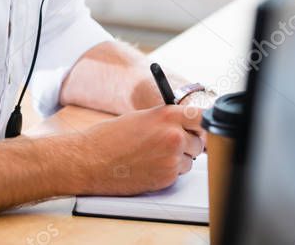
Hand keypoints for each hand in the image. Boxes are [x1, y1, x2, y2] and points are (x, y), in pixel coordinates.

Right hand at [71, 105, 205, 195]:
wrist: (92, 160)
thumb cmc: (111, 137)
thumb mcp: (142, 118)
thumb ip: (167, 120)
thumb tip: (187, 126)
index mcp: (167, 115)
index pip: (202, 117)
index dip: (202, 123)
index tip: (202, 126)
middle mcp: (174, 136)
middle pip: (200, 141)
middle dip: (188, 143)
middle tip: (169, 143)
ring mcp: (172, 159)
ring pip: (190, 160)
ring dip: (178, 159)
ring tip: (152, 154)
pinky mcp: (167, 178)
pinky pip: (178, 174)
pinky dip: (168, 171)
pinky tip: (148, 165)